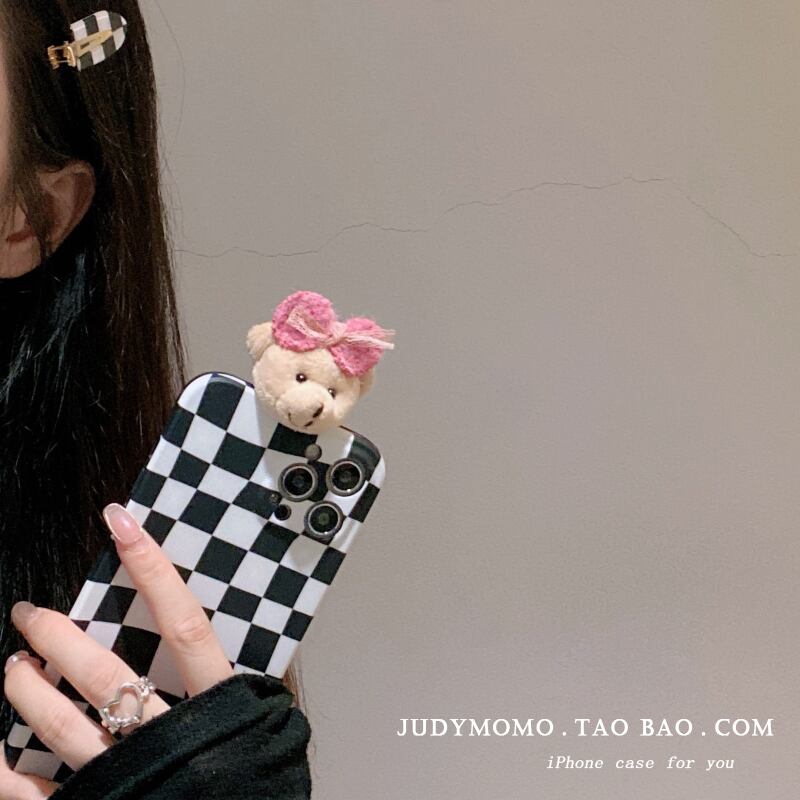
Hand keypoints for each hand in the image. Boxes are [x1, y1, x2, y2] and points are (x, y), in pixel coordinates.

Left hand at [0, 504, 234, 797]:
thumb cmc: (259, 786)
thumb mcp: (268, 727)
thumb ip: (252, 684)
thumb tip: (233, 639)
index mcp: (218, 706)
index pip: (183, 623)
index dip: (152, 570)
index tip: (122, 523)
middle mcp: (167, 737)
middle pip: (104, 673)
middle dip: (59, 637)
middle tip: (30, 614)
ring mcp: (129, 777)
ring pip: (64, 725)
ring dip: (28, 690)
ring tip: (12, 664)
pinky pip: (37, 795)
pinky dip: (4, 772)